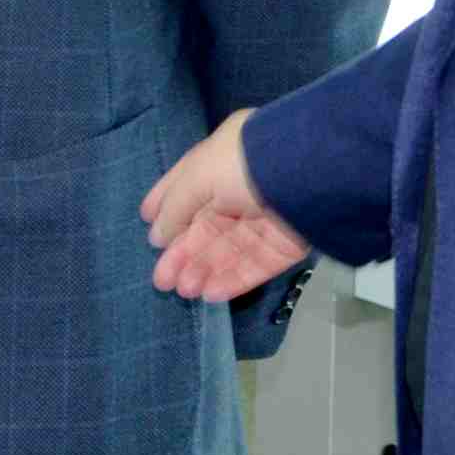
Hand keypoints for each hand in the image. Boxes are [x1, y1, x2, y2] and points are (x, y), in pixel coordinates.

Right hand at [141, 110, 310, 303]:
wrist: (305, 174)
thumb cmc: (243, 166)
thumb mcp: (197, 176)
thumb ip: (174, 207)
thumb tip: (156, 235)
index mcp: (222, 161)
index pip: (190, 186)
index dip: (167, 207)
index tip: (148, 230)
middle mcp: (243, 188)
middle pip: (207, 226)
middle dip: (183, 253)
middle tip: (162, 279)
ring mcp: (267, 218)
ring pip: (229, 250)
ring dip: (203, 270)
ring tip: (182, 289)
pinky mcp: (287, 245)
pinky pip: (256, 264)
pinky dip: (232, 280)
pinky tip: (210, 292)